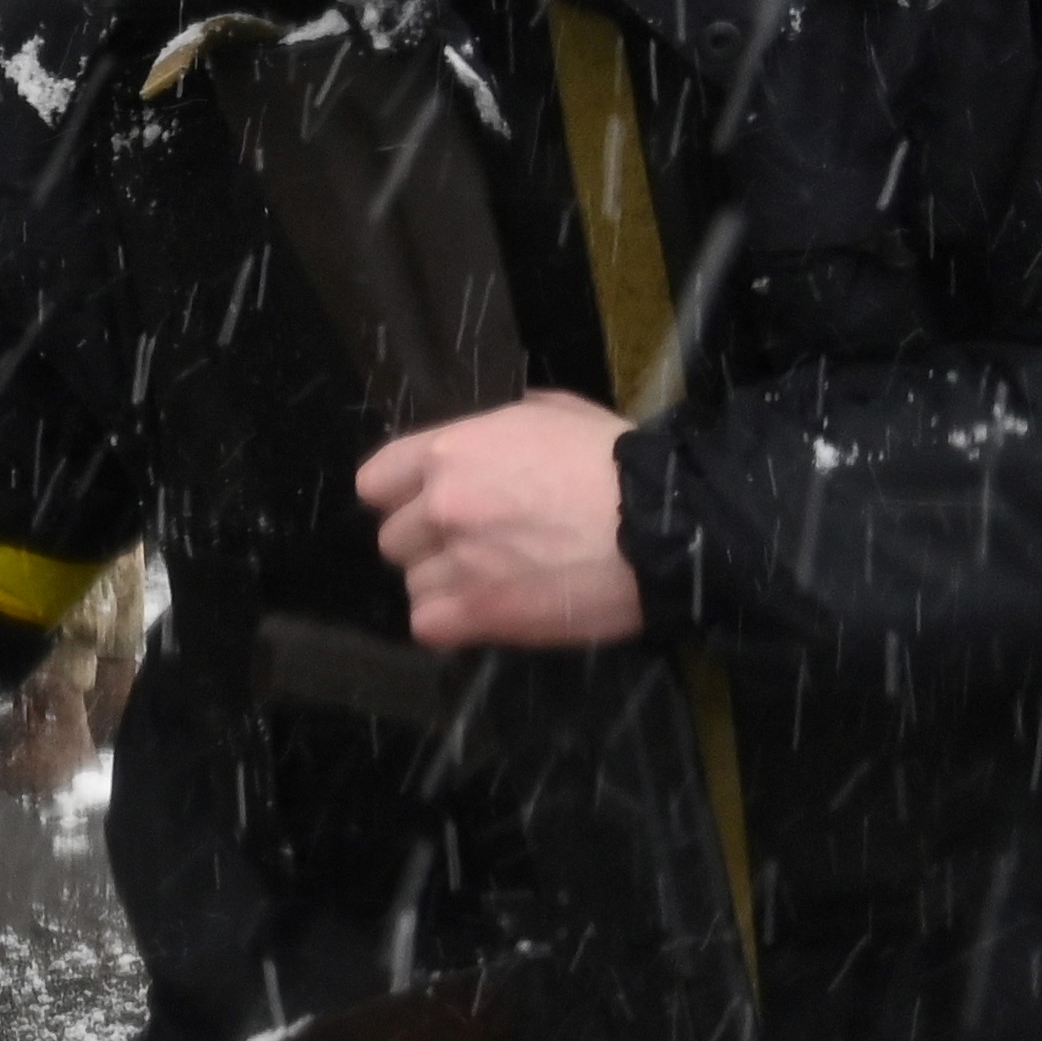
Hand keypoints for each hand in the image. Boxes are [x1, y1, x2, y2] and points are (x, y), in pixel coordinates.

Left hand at [357, 390, 643, 649]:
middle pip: (394, 539)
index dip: (399, 498)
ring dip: (444, 587)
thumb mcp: (557, 414)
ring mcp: (457, 561)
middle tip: (479, 548)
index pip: (375, 482)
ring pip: (413, 584)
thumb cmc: (621, 462)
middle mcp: (441, 503)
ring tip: (494, 583)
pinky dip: (452, 625)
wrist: (666, 522)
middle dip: (429, 545)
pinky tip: (487, 615)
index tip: (427, 508)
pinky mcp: (479, 612)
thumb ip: (504, 426)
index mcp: (452, 450)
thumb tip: (493, 435)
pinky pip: (427, 626)